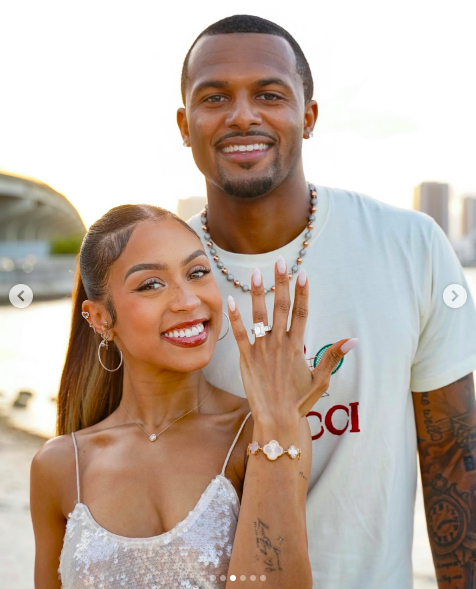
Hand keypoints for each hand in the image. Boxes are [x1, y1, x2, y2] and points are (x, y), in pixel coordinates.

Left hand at [227, 256, 357, 423]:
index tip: (302, 273)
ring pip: (259, 316)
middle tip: (279, 262)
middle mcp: (279, 343)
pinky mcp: (246, 358)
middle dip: (281, 283)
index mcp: (297, 346)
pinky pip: (239, 335)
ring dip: (257, 294)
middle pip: (282, 307)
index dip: (302, 292)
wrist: (277, 419)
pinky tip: (230, 300)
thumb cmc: (300, 401)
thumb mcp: (321, 379)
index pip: (302, 312)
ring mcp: (261, 350)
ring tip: (254, 274)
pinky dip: (234, 318)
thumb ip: (333, 356)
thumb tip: (353, 340)